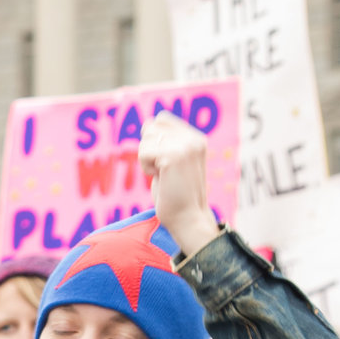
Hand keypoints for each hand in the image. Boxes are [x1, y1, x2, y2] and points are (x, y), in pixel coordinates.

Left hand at [140, 111, 219, 257]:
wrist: (188, 219)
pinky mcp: (173, 156)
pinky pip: (143, 153)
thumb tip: (147, 123)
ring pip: (145, 139)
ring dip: (147, 160)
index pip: (162, 119)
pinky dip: (146, 168)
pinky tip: (161, 179)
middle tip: (164, 170)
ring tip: (164, 175)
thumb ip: (165, 141)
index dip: (153, 140)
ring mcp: (185, 146)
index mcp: (196, 138)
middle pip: (151, 126)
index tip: (165, 162)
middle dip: (149, 149)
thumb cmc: (176, 195)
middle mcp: (193, 138)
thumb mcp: (173, 161)